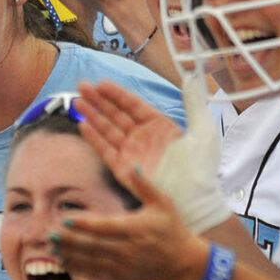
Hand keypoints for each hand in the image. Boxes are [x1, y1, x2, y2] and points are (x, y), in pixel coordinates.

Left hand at [50, 164, 209, 279]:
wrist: (184, 262)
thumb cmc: (173, 229)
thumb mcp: (163, 203)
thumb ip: (145, 185)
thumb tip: (132, 165)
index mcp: (135, 229)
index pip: (105, 227)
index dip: (84, 224)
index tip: (65, 219)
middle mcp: (127, 249)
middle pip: (93, 245)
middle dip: (69, 240)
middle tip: (48, 233)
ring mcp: (124, 265)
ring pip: (91, 261)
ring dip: (69, 255)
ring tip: (50, 247)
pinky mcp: (122, 277)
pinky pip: (96, 274)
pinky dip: (79, 269)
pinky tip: (64, 262)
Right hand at [79, 76, 225, 229]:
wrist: (193, 199)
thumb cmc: (200, 167)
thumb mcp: (203, 131)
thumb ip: (194, 104)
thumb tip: (191, 80)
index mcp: (160, 126)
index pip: (134, 105)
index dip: (118, 94)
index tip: (102, 84)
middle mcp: (143, 138)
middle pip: (117, 115)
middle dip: (99, 101)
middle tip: (82, 87)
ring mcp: (132, 153)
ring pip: (108, 130)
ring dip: (92, 116)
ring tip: (77, 101)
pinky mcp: (123, 170)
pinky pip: (105, 151)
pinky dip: (94, 139)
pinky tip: (83, 126)